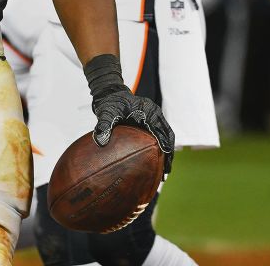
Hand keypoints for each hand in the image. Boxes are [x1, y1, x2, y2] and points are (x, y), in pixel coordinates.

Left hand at [85, 54, 174, 173]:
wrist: (110, 94)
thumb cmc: (110, 102)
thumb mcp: (106, 112)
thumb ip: (104, 125)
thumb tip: (100, 141)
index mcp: (149, 111)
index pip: (162, 130)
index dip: (165, 146)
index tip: (165, 160)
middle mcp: (155, 115)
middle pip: (167, 136)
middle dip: (168, 155)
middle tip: (165, 173)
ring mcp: (153, 120)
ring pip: (164, 139)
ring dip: (165, 155)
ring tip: (162, 174)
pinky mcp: (149, 125)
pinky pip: (157, 139)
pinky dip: (157, 151)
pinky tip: (152, 166)